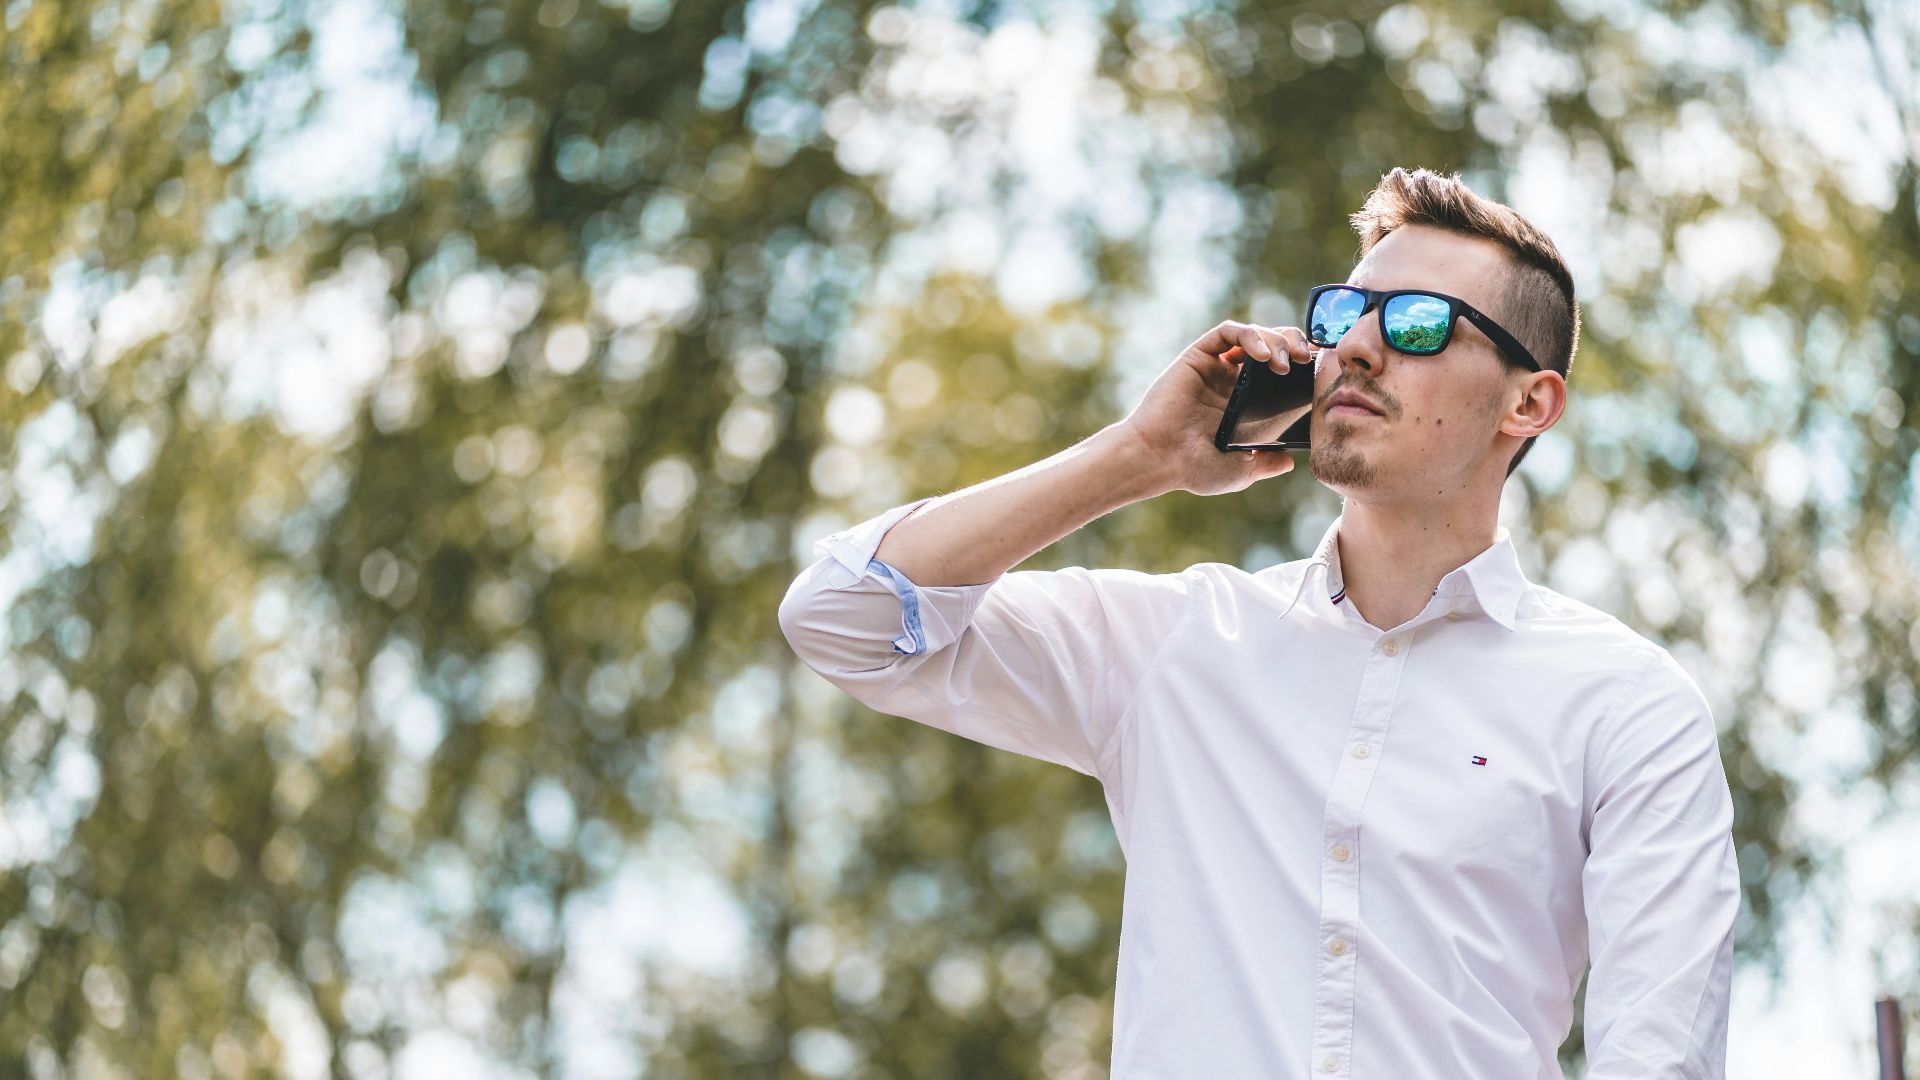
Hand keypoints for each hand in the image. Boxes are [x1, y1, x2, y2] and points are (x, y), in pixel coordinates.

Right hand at [1117, 320, 1314, 495]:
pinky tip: (1263, 355)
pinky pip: (1228, 332)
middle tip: (1308, 360)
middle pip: (1272, 347)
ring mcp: (1216, 367)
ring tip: (1286, 362)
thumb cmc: (1193, 468)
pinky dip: (1250, 335)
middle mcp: (1231, 381)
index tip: (1320, 371)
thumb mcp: (1241, 470)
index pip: (1280, 374)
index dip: (1302, 367)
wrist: (1158, 459)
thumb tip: (1289, 462)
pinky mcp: (1199, 355)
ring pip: (1254, 334)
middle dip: (1295, 346)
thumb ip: (1266, 463)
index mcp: (1244, 404)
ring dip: (1277, 340)